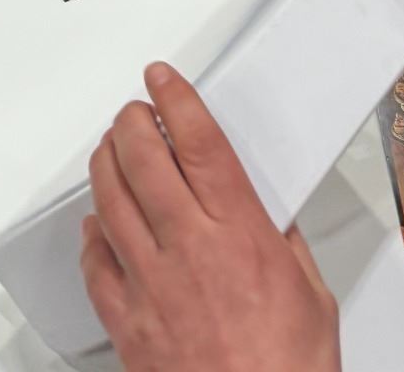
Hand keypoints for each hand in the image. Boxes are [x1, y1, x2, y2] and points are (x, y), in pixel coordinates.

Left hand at [82, 63, 340, 371]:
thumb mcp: (311, 295)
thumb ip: (283, 244)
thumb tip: (268, 213)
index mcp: (240, 234)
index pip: (199, 142)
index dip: (176, 100)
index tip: (163, 79)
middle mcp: (190, 250)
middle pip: (143, 160)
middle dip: (131, 122)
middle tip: (133, 110)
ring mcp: (152, 287)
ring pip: (111, 202)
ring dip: (105, 165)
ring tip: (111, 150)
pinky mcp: (129, 325)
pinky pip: (96, 267)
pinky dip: (92, 237)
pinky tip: (96, 226)